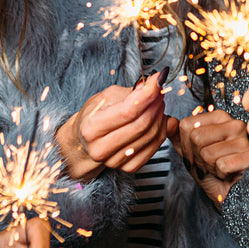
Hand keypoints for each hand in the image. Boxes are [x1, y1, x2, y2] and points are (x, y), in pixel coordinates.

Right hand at [56, 73, 170, 180]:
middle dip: (155, 103)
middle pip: (141, 124)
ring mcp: (114, 161)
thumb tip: (154, 84)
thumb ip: (130, 92)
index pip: (128, 111)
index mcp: (91, 128)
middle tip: (159, 90)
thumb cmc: (95, 115)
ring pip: (150, 135)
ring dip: (160, 115)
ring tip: (157, 102)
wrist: (86, 140)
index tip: (158, 79)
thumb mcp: (107, 96)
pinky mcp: (128, 168)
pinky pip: (154, 147)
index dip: (147, 94)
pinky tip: (158, 119)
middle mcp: (100, 149)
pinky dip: (161, 130)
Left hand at [172, 109, 248, 201]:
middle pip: (196, 138)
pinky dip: (221, 175)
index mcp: (219, 117)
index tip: (198, 154)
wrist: (229, 194)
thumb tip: (169, 121)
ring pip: (207, 153)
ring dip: (209, 167)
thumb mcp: (190, 153)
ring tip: (220, 168)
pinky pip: (222, 165)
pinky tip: (229, 173)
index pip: (187, 125)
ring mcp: (245, 139)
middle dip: (197, 158)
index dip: (186, 146)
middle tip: (209, 164)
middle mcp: (234, 123)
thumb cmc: (212, 171)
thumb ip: (177, 136)